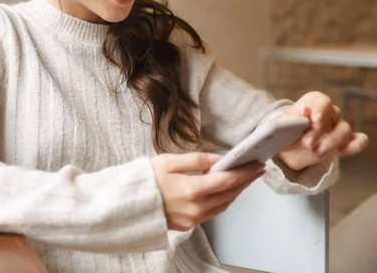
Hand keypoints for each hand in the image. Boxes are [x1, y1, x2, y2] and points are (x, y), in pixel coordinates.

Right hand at [150, 153, 264, 231]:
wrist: (127, 205)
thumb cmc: (144, 180)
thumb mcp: (167, 161)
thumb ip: (195, 159)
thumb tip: (217, 158)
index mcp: (191, 189)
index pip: (227, 180)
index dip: (244, 172)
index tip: (256, 164)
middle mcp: (195, 207)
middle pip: (229, 193)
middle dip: (245, 181)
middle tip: (257, 170)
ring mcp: (192, 218)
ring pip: (223, 205)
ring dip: (236, 192)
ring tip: (245, 180)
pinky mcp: (188, 224)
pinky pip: (213, 212)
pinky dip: (224, 201)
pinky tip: (226, 192)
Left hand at [275, 91, 368, 170]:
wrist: (286, 148)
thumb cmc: (283, 132)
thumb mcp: (278, 126)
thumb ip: (286, 121)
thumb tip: (297, 118)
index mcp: (312, 103)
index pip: (321, 100)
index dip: (319, 107)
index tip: (314, 117)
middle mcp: (329, 112)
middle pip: (332, 117)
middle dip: (319, 131)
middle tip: (307, 143)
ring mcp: (338, 127)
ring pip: (344, 130)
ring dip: (332, 142)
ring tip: (318, 152)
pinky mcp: (345, 142)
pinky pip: (358, 141)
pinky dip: (354, 145)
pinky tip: (343, 151)